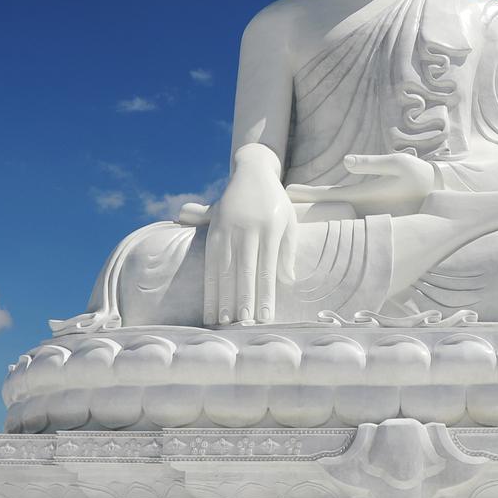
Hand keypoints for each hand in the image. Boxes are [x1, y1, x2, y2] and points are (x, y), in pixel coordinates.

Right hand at [204, 144, 295, 324]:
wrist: (253, 172)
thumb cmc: (276, 203)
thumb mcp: (289, 222)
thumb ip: (287, 251)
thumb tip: (287, 281)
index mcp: (270, 227)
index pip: (267, 268)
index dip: (266, 294)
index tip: (266, 318)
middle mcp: (247, 228)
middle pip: (244, 270)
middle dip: (243, 299)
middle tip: (242, 325)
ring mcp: (228, 228)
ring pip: (223, 268)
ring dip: (221, 296)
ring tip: (221, 321)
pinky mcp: (214, 229)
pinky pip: (210, 261)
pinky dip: (209, 284)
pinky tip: (209, 303)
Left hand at [285, 151, 436, 216]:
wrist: (440, 196)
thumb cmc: (420, 177)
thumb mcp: (398, 164)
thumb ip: (371, 163)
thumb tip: (345, 161)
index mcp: (362, 196)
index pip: (326, 197)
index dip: (305, 195)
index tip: (284, 193)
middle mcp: (359, 208)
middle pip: (323, 209)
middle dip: (300, 207)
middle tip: (274, 205)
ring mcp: (364, 213)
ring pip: (332, 214)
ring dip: (312, 212)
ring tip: (289, 209)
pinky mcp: (372, 213)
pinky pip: (344, 215)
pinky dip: (328, 212)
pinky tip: (317, 214)